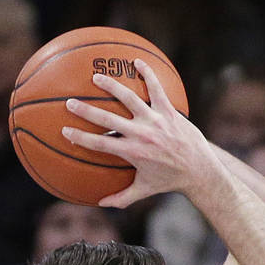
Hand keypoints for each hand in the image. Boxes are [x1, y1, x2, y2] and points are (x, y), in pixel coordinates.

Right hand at [61, 62, 219, 208]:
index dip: (81, 138)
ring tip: (96, 77)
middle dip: (86, 110)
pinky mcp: (169, 112)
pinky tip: (137, 61)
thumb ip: (122, 198)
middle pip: (108, 118)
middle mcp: (142, 134)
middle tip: (70, 102)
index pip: (100, 144)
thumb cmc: (170, 181)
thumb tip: (100, 203)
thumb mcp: (144, 190)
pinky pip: (157, 89)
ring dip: (112, 86)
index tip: (65, 131)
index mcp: (133, 153)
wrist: (200, 171)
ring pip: (130, 98)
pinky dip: (148, 74)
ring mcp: (156, 121)